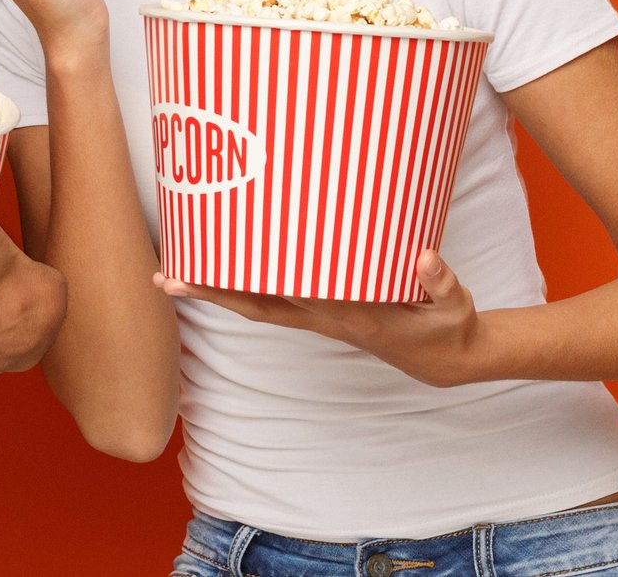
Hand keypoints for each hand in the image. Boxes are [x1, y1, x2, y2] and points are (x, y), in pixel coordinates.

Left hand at [157, 249, 485, 387]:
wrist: (445, 358)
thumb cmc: (446, 325)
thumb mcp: (454, 304)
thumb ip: (440, 281)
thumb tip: (423, 258)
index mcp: (347, 312)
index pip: (283, 297)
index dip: (242, 283)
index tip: (208, 267)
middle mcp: (323, 317)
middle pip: (253, 304)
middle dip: (208, 290)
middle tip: (163, 275)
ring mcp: (318, 318)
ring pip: (256, 304)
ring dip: (216, 290)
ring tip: (175, 272)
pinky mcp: (322, 314)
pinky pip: (272, 302)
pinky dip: (243, 289)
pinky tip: (223, 272)